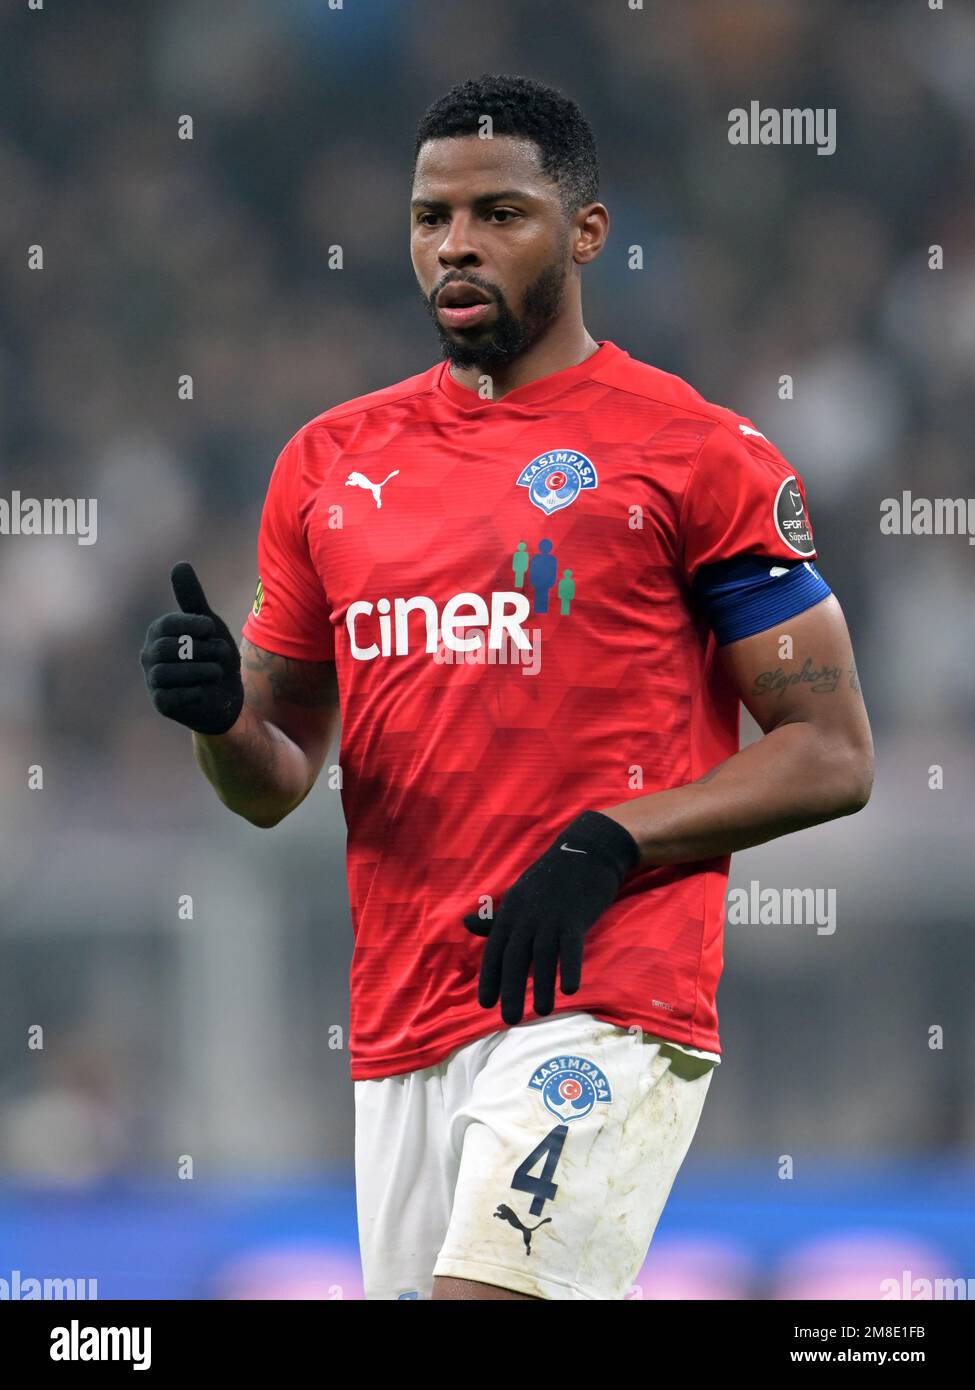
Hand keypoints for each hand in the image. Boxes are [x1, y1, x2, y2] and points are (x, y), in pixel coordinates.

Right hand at [140, 562, 243, 734]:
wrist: (227, 695)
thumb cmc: (214, 655)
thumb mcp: (208, 625)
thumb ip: (192, 598)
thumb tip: (179, 564)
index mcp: (159, 632)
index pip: (168, 624)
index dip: (194, 626)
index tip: (211, 631)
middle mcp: (150, 654)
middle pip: (168, 649)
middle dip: (202, 651)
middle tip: (219, 655)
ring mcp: (153, 680)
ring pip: (169, 673)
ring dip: (202, 671)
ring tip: (216, 673)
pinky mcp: (161, 703)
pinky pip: (171, 697)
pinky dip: (194, 693)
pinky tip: (204, 691)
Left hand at [463, 810, 639, 1025]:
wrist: (586, 851)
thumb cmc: (553, 878)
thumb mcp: (519, 895)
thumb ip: (496, 917)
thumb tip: (465, 925)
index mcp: (511, 911)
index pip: (495, 949)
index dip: (490, 977)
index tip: (485, 1004)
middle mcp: (527, 915)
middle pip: (515, 957)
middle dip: (511, 990)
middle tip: (510, 1019)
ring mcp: (551, 916)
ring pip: (542, 956)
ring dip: (542, 986)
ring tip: (543, 1011)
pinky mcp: (575, 917)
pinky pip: (570, 946)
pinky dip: (569, 967)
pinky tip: (569, 989)